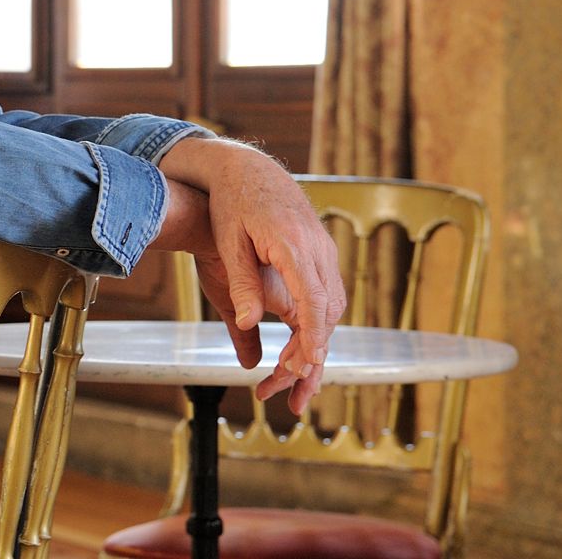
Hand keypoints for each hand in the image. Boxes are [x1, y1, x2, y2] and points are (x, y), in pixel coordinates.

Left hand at [150, 138, 346, 414]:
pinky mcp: (321, 252)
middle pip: (327, 311)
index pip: (312, 300)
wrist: (249, 168)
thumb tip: (249, 325)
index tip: (309, 367)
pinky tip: (302, 346)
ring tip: (296, 379)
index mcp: (293, 246)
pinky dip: (319, 322)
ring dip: (318, 342)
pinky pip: (327, 293)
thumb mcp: (229, 241)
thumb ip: (241, 283)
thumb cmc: (233, 203)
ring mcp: (323, 249)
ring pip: (332, 305)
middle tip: (295, 392)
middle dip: (314, 353)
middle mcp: (317, 249)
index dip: (313, 336)